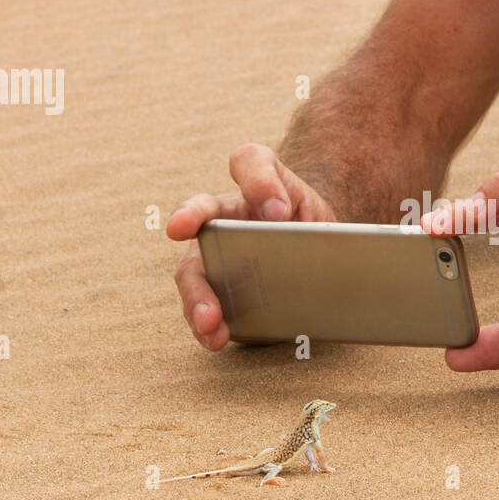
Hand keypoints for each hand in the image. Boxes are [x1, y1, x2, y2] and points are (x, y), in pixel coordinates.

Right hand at [167, 144, 336, 349]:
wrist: (309, 266)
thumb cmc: (307, 231)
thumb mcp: (316, 212)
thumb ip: (303, 210)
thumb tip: (277, 221)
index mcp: (256, 188)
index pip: (250, 161)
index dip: (260, 181)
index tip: (279, 211)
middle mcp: (225, 217)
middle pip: (200, 213)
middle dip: (189, 218)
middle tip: (181, 228)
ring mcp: (213, 257)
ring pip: (194, 269)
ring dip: (198, 295)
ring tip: (211, 320)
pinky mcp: (215, 294)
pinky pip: (203, 308)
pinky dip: (206, 325)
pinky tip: (215, 338)